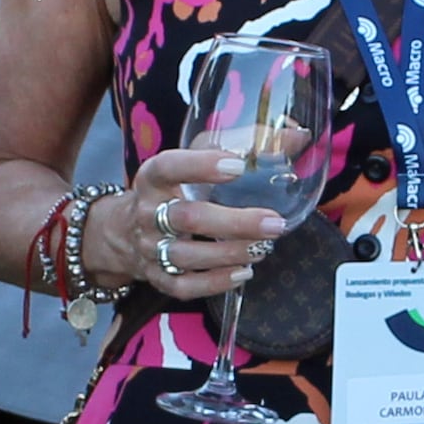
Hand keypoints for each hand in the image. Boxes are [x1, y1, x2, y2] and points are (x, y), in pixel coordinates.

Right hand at [115, 144, 285, 317]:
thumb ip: (241, 145)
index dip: (201, 165)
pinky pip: (184, 287)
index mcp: (153, 177)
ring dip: (230, 253)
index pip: (170, 167)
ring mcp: (149, 248)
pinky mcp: (157, 278)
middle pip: (187, 218)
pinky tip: (243, 271)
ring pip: (187, 256)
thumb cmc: (174, 188)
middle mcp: (147, 213)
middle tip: (273, 223)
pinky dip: (216, 282)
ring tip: (263, 247)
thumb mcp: (194, 159)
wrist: (125, 231)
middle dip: (235, 222)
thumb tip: (298, 136)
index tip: (238, 165)